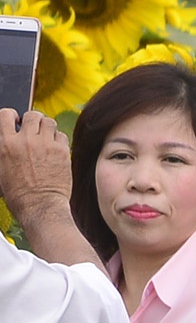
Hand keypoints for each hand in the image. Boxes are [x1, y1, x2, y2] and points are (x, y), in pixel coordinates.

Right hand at [0, 109, 72, 223]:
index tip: (17, 121)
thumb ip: (5, 149)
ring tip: (47, 138)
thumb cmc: (19, 194)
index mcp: (5, 144)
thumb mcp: (1, 169)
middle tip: (36, 130)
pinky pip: (62, 136)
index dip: (13, 115)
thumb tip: (8, 140)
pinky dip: (59, 140)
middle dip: (34, 120)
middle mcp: (25, 141)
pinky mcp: (62, 152)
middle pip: (32, 115)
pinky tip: (56, 149)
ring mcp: (45, 145)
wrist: (40, 207)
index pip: (6, 114)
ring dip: (48, 128)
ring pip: (50, 122)